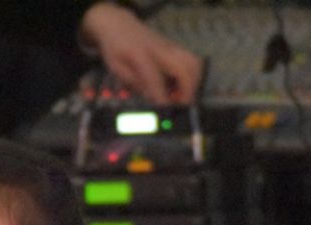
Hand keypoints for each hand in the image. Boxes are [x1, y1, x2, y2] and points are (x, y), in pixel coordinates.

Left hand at [79, 2, 202, 104]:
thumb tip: (150, 99)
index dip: (161, 99)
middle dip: (187, 91)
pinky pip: (191, 62)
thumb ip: (134, 83)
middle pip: (186, 67)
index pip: (155, 79)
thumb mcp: (117, 67)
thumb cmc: (117, 47)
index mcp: (141, 55)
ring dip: (192, 84)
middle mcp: (161, 49)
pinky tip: (178, 88)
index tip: (164, 113)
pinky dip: (190, 78)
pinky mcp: (175, 48)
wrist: (119, 25)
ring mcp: (170, 47)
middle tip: (179, 106)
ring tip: (180, 97)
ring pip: (194, 64)